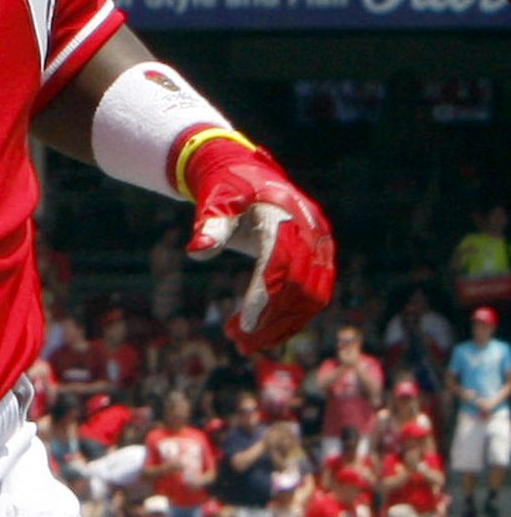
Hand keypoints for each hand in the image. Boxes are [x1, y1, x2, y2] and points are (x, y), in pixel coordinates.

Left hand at [181, 134, 335, 350]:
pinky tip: (265, 333)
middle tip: (239, 344)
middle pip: (298, 287)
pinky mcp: (320, 256)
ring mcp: (320, 244)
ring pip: (312, 297)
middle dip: (271, 320)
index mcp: (283, 215)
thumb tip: (197, 251)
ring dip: (283, 325)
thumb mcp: (213, 200)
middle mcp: (310, 230)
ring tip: (246, 344)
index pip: (278, 265)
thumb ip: (209, 225)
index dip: (263, 298)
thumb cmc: (225, 187)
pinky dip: (293, 317)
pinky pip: (314, 294)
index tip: (242, 327)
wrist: (246, 172)